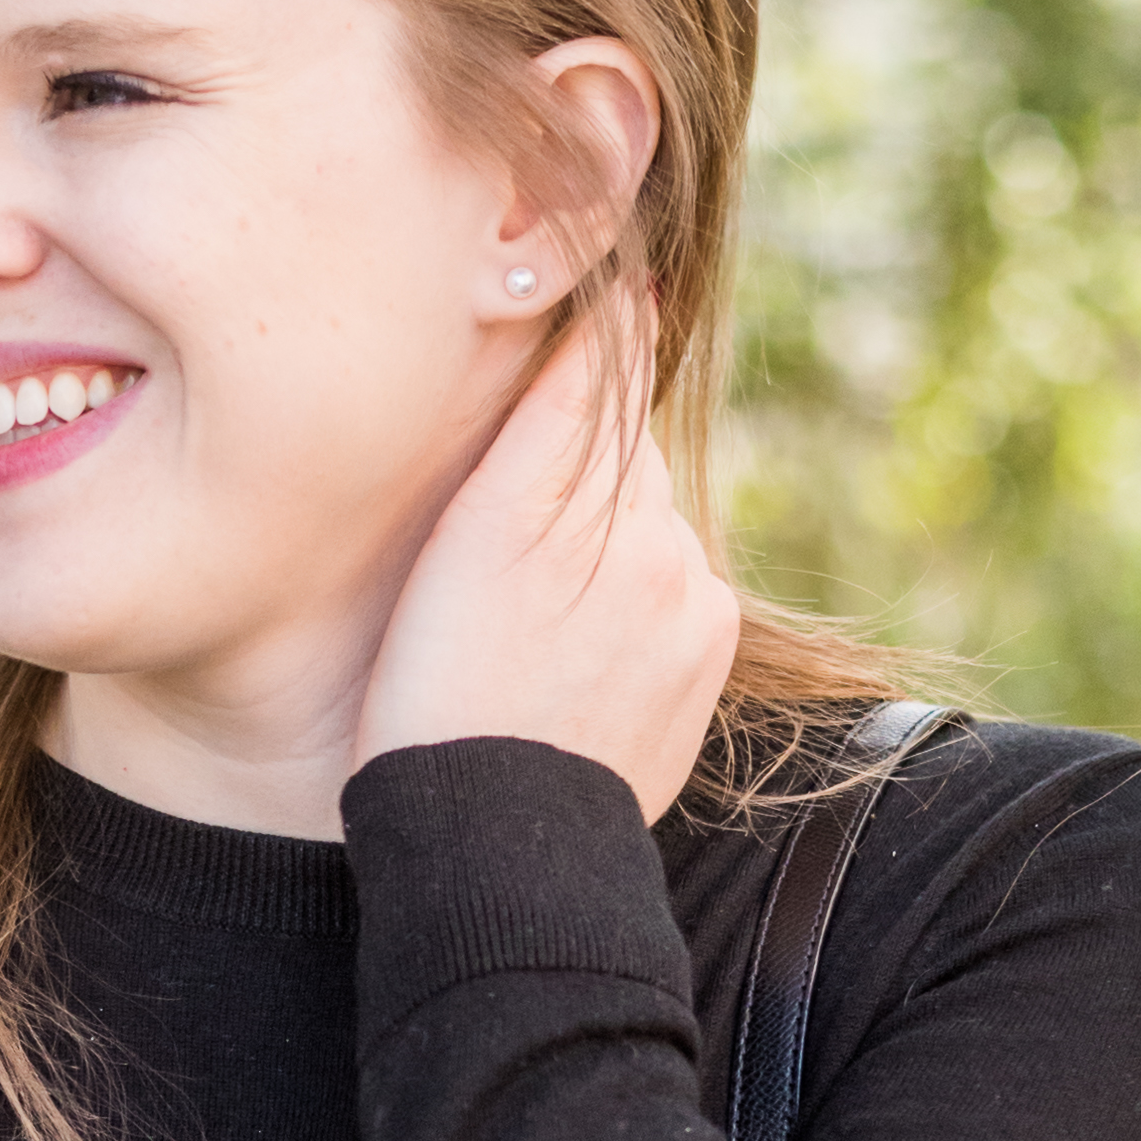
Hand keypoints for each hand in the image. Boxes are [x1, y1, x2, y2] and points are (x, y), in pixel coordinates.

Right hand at [354, 318, 741, 821]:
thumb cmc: (440, 691)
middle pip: (624, 473)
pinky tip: (563, 665)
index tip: (528, 404)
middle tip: (495, 555)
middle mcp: (665, 545)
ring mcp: (692, 616)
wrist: (492, 848)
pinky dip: (624, 624)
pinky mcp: (699, 678)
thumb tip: (636, 292)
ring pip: (645, 543)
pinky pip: (668, 613)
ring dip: (598, 562)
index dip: (564, 389)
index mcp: (602, 496)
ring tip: (521, 626)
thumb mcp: (480, 528)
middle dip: (573, 490)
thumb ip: (565, 406)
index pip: (601, 392)